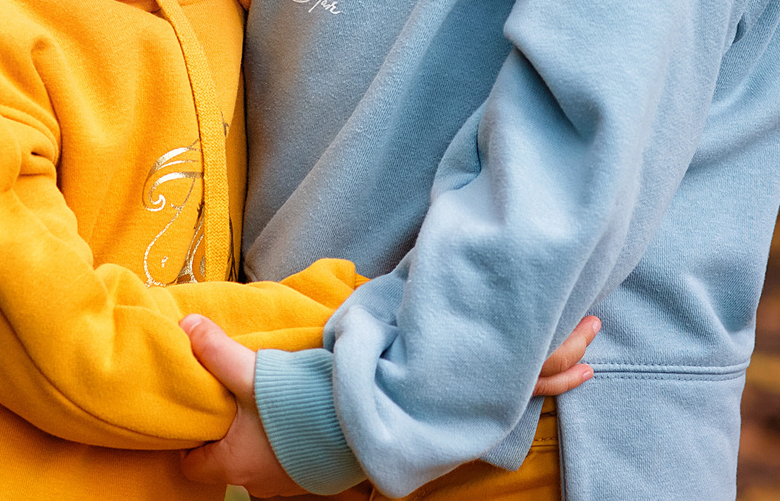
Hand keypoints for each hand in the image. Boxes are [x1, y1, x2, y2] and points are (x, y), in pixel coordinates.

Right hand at [173, 312, 604, 496]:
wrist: (303, 454)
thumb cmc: (295, 419)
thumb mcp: (258, 390)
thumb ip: (225, 357)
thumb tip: (182, 327)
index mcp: (410, 388)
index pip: (472, 372)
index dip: (521, 356)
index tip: (560, 330)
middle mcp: (432, 400)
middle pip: (508, 377)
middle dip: (555, 353)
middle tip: (597, 326)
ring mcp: (438, 405)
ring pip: (512, 385)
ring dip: (554, 365)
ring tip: (595, 340)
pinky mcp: (437, 408)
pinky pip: (501, 393)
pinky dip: (536, 381)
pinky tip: (565, 372)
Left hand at [175, 315, 309, 496]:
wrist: (359, 424)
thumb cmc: (300, 406)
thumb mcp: (249, 373)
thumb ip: (215, 350)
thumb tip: (186, 327)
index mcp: (232, 465)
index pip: (191, 466)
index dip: (187, 440)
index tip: (193, 413)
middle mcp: (256, 483)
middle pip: (223, 462)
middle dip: (221, 433)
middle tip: (222, 401)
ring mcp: (284, 483)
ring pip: (254, 461)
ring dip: (252, 437)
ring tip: (257, 404)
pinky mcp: (308, 475)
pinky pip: (282, 461)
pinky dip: (279, 441)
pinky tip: (288, 415)